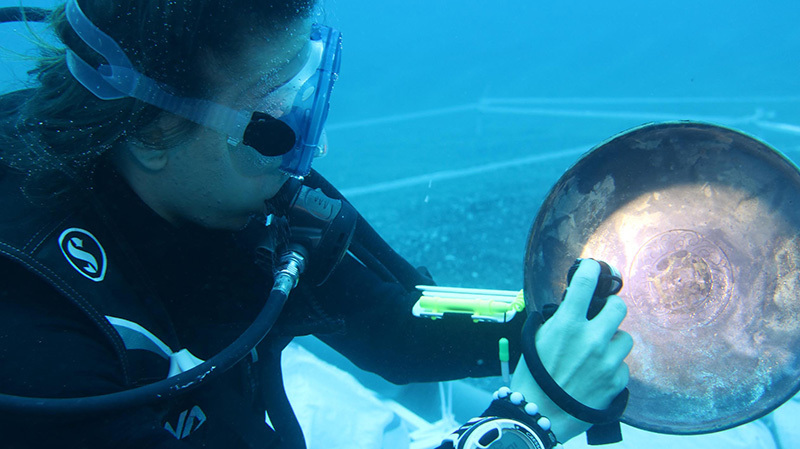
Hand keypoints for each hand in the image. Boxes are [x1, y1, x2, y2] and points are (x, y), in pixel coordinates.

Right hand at [511, 259, 632, 441]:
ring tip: (596, 354)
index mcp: (567, 324)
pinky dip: (613, 367)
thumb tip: (575, 304)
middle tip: (602, 315)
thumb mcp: (537, 340)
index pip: (586, 282)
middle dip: (611, 308)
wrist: (539, 416)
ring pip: (624, 337)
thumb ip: (559, 320)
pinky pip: (623, 365)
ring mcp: (608, 361)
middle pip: (619, 306)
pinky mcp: (618, 381)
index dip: (591, 270)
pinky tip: (597, 375)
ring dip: (612, 342)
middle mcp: (591, 339)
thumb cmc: (533, 378)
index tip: (593, 268)